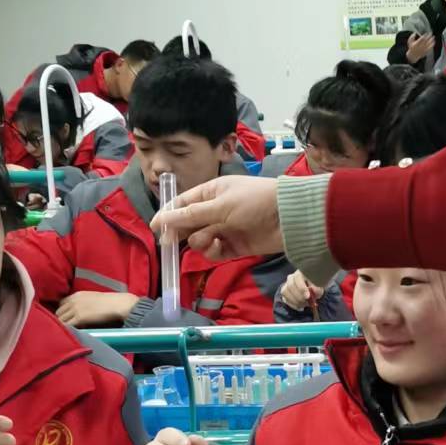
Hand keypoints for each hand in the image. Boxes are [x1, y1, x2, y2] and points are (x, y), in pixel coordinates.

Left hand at [57, 290, 138, 326]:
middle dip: (61, 319)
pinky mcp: (79, 317)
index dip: (63, 312)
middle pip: (59, 312)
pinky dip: (67, 330)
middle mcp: (73, 300)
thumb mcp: (93, 298)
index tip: (66, 318)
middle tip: (67, 328)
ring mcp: (75, 309)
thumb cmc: (110, 302)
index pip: (61, 303)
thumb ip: (84, 303)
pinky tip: (70, 333)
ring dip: (63, 326)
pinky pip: (67, 325)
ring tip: (68, 332)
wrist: (118, 304)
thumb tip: (81, 312)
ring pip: (60, 319)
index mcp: (77, 295)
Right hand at [153, 176, 281, 260]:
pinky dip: (214, 252)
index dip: (168, 215)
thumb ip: (191, 215)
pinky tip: (219, 248)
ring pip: (200, 240)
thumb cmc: (254, 201)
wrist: (289, 217)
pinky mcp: (236, 247)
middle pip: (188, 224)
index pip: (182, 203)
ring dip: (200, 242)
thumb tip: (162, 219)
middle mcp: (216, 210)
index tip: (156, 229)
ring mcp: (225, 229)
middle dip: (180, 233)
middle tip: (170, 243)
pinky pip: (215, 252)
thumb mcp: (220, 205)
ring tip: (212, 240)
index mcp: (211, 192)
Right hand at [281, 269, 321, 310]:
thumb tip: (314, 290)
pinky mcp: (284, 293)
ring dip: (295, 301)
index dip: (302, 288)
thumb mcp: (320, 286)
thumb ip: (317, 288)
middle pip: (291, 286)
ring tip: (304, 304)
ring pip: (285, 292)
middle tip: (306, 302)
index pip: (298, 278)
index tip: (307, 296)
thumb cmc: (316, 286)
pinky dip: (293, 305)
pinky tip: (300, 307)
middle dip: (299, 297)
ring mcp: (286, 284)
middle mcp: (291, 277)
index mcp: (301, 272)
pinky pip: (285, 299)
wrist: (312, 289)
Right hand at [405, 32, 434, 63]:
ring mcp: (424, 49)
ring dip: (431, 40)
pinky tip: (434, 42)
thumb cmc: (411, 47)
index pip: (422, 39)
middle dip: (429, 36)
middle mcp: (421, 46)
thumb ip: (411, 37)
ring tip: (433, 37)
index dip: (424, 35)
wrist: (413, 55)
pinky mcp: (426, 51)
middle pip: (426, 40)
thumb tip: (414, 33)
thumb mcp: (409, 42)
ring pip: (429, 44)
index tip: (426, 33)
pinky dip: (432, 45)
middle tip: (431, 33)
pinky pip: (430, 48)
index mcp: (417, 44)